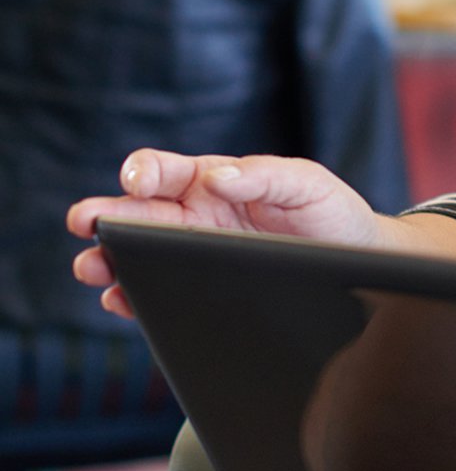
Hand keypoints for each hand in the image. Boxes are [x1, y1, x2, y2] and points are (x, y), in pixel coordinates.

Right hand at [67, 147, 379, 317]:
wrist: (356, 258)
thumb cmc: (329, 210)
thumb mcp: (305, 182)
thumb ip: (265, 175)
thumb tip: (217, 176)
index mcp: (217, 180)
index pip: (168, 170)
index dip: (146, 170)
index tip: (136, 178)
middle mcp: (198, 214)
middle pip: (141, 213)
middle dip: (109, 215)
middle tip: (84, 220)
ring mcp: (195, 254)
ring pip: (139, 255)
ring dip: (111, 259)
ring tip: (91, 267)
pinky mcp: (202, 288)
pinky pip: (157, 292)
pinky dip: (134, 296)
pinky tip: (120, 300)